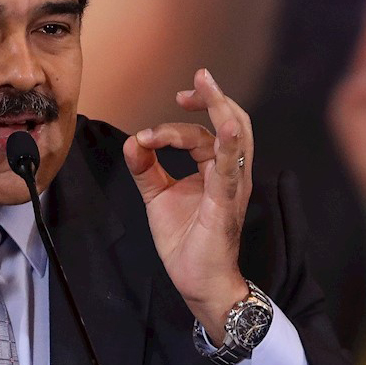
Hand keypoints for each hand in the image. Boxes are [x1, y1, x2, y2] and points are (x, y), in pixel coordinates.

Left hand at [122, 69, 252, 344]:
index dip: (192, 112)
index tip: (176, 99)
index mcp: (215, 170)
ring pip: (233, 137)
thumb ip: (146, 168)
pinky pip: (231, 168)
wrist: (198, 283)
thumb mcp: (158, 197)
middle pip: (231, 122)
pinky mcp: (226, 202)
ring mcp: (232, 186)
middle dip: (213, 97)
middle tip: (194, 81)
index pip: (207, 130)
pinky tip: (223, 125)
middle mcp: (230, 173)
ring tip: (205, 87)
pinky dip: (229, 143)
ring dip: (219, 109)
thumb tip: (132, 141)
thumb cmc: (186, 241)